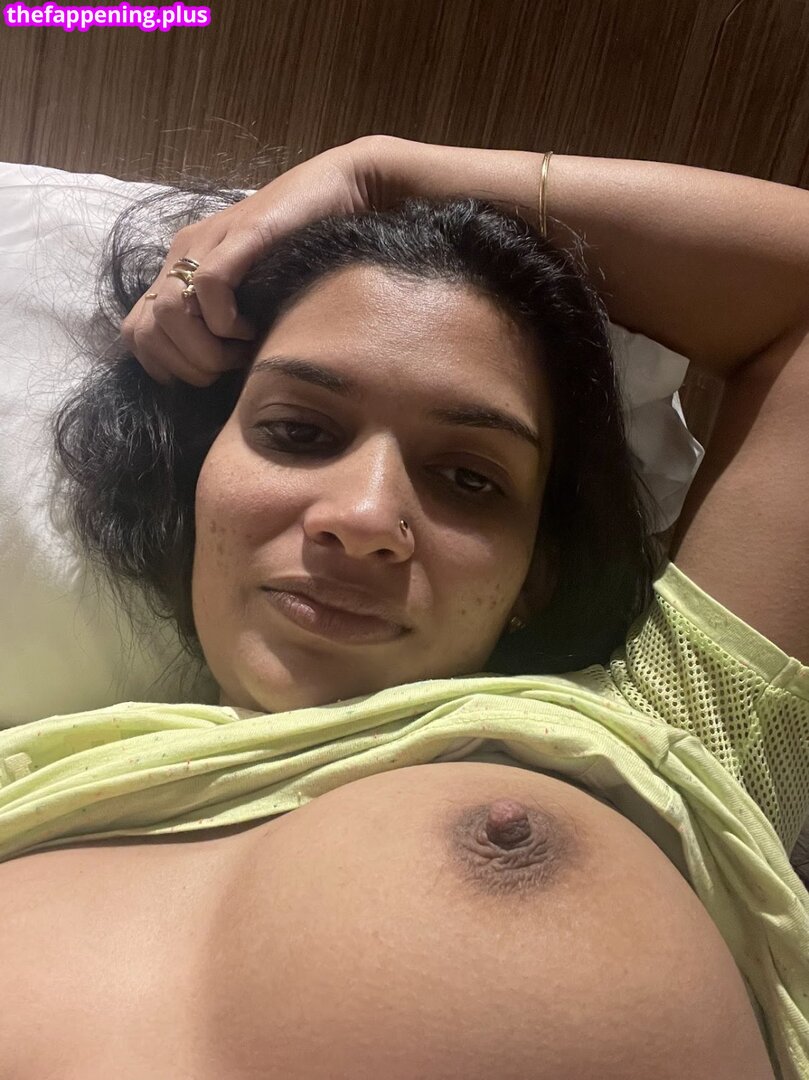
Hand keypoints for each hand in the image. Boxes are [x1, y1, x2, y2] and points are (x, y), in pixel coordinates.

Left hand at [120, 135, 403, 385]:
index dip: (163, 365)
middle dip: (186, 365)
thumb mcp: (255, 293)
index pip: (136, 329)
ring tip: (242, 351)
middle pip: (146, 328)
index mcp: (181, 265)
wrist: (342, 189)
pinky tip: (253, 328)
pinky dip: (227, 322)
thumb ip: (227, 320)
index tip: (204, 377)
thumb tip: (215, 373)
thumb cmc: (307, 249)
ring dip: (205, 349)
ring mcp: (210, 239)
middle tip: (227, 370)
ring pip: (169, 310)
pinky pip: (210, 284)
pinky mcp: (243, 234)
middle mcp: (185, 251)